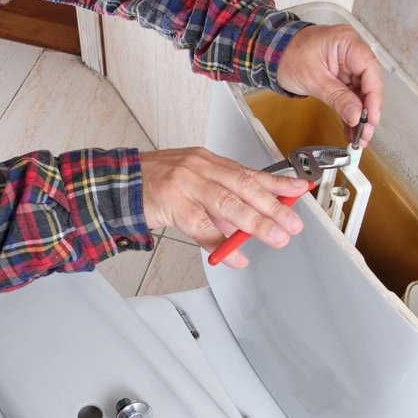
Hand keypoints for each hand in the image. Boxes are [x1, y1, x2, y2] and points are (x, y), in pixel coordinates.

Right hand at [139, 148, 309, 268]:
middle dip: (273, 206)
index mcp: (209, 161)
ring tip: (275, 237)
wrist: (115, 184)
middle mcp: (201, 168)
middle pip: (245, 186)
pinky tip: (235, 256)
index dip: (278, 183)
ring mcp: (186, 183)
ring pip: (228, 204)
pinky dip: (220, 243)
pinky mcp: (171, 202)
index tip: (301, 190)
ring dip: (255, 223)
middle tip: (293, 224)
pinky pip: (201, 226)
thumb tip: (247, 228)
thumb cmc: (155, 185)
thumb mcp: (192, 185)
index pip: (251, 172)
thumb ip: (218, 204)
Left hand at [275, 24, 383, 146]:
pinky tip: (350, 129)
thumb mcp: (314, 78)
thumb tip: (355, 115)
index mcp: (348, 42)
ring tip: (358, 137)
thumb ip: (337, 97)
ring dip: (359, 116)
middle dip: (367, 112)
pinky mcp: (341, 77)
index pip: (369, 70)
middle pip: (368, 84)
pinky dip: (349, 112)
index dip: (373, 97)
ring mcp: (347, 65)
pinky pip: (349, 96)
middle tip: (364, 133)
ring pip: (360, 94)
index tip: (370, 118)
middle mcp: (352, 52)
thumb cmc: (289, 54)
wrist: (273, 53)